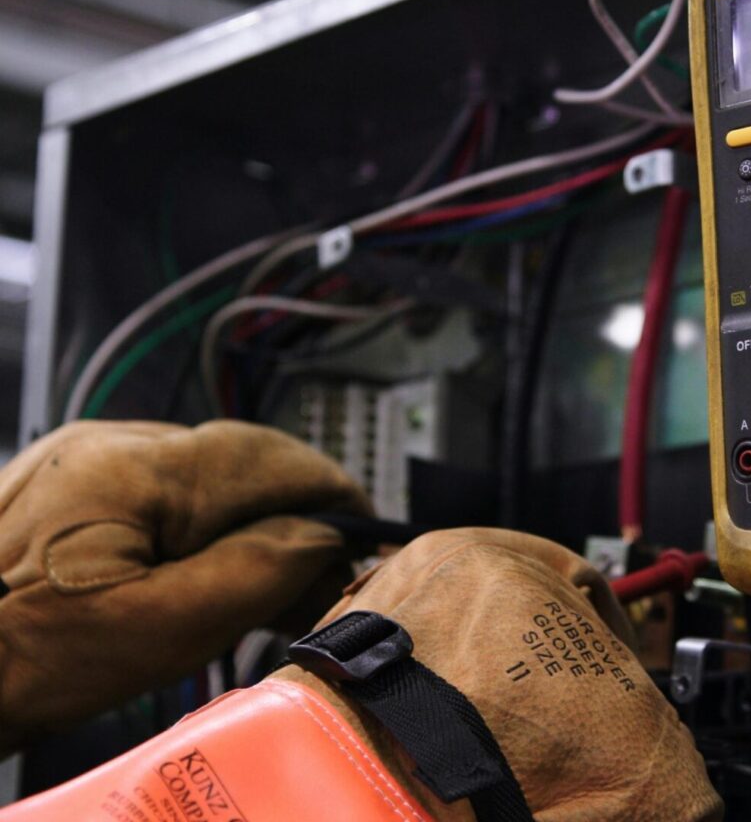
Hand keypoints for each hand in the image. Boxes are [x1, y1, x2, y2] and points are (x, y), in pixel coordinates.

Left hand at [0, 419, 371, 752]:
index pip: (260, 458)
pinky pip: (163, 487)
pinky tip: (218, 568)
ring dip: (250, 519)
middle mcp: (108, 442)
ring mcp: (84, 457)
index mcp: (128, 469)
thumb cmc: (13, 663)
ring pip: (204, 475)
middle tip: (327, 567)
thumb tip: (321, 537)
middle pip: (235, 463)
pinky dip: (204, 523)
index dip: (323, 488)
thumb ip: (250, 574)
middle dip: (291, 510)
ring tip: (277, 580)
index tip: (362, 523)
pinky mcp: (70, 481)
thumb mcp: (153, 633)